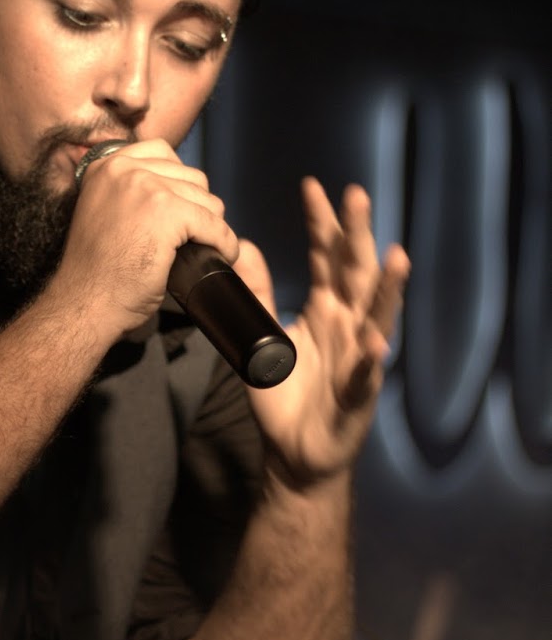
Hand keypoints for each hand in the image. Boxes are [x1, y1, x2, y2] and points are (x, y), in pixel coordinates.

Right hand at [54, 139, 240, 336]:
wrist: (85, 303)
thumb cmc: (96, 271)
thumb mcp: (104, 212)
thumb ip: (128, 192)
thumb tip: (177, 188)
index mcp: (106, 166)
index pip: (164, 154)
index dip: (179, 184)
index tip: (180, 211)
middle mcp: (124, 168)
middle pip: (191, 177)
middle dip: (197, 208)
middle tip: (190, 238)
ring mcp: (146, 187)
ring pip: (207, 200)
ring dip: (211, 227)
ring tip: (201, 248)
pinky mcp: (167, 212)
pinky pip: (215, 225)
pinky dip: (224, 243)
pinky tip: (220, 256)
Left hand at [235, 177, 409, 486]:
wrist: (294, 453)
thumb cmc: (283, 394)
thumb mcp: (259, 336)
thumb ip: (256, 293)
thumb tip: (244, 246)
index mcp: (326, 309)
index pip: (325, 257)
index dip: (321, 223)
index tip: (313, 186)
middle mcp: (348, 325)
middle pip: (356, 273)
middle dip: (358, 235)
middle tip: (357, 196)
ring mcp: (359, 358)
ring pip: (377, 316)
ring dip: (387, 288)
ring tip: (395, 257)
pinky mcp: (358, 394)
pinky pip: (365, 375)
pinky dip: (371, 359)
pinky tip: (375, 342)